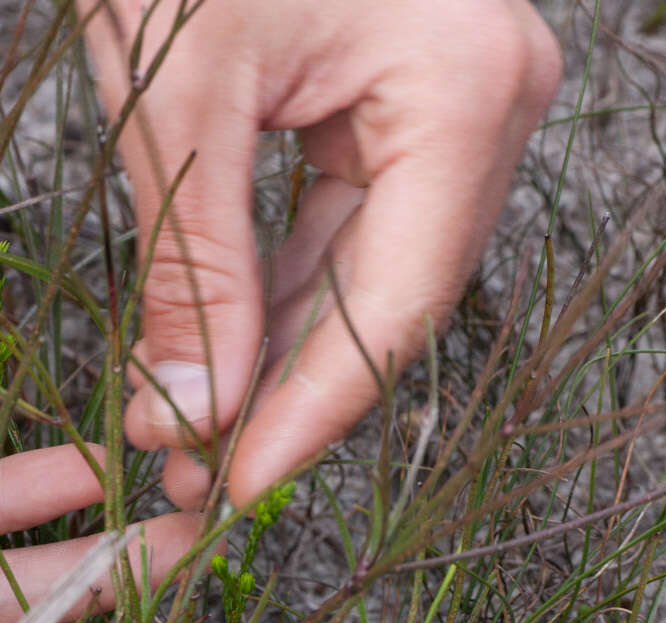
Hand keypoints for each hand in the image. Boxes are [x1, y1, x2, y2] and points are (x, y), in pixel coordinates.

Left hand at [87, 0, 561, 508]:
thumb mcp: (179, 93)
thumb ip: (194, 266)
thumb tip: (194, 411)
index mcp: (464, 90)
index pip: (396, 308)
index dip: (311, 417)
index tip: (238, 489)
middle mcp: (486, 104)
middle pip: (389, 303)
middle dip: (281, 398)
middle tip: (195, 476)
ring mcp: (451, 105)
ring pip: (366, 276)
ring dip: (273, 356)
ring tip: (187, 430)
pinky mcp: (402, 104)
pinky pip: (346, 228)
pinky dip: (278, 293)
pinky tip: (217, 353)